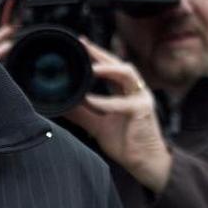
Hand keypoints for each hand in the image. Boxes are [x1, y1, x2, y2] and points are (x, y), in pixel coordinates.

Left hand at [64, 38, 172, 192]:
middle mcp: (135, 91)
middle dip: (101, 53)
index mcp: (126, 92)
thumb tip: (61, 105)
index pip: (111, 68)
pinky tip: (90, 100)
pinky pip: (123, 103)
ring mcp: (141, 98)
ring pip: (127, 73)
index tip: (80, 45)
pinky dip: (105, 100)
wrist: (145, 163)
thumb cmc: (127, 143)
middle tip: (82, 45)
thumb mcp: (99, 125)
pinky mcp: (143, 111)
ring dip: (109, 68)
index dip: (97, 55)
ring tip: (91, 67)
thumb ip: (83, 114)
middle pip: (119, 64)